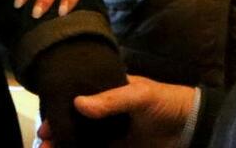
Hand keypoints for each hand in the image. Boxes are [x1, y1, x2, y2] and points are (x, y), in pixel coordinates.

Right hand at [37, 76, 196, 147]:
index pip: (77, 101)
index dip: (60, 112)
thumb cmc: (165, 102)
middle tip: (44, 144)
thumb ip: (111, 99)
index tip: (46, 125)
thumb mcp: (140, 94)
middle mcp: (105, 114)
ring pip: (82, 142)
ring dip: (66, 146)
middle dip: (58, 134)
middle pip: (75, 125)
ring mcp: (111, 134)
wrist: (192, 128)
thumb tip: (78, 103)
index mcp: (107, 93)